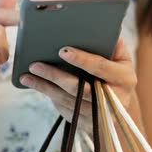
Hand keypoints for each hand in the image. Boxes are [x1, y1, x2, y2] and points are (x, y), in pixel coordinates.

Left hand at [19, 38, 136, 133]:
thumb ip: (113, 45)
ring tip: (27, 75)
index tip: (63, 51)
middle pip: (79, 88)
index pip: (101, 67)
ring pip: (66, 100)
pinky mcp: (85, 123)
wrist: (118, 107)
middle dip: (55, 76)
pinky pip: (63, 108)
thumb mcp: (120, 60)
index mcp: (125, 79)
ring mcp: (98, 115)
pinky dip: (48, 95)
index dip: (82, 59)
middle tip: (35, 65)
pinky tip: (34, 84)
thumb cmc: (115, 74)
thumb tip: (104, 28)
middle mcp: (114, 99)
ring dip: (44, 87)